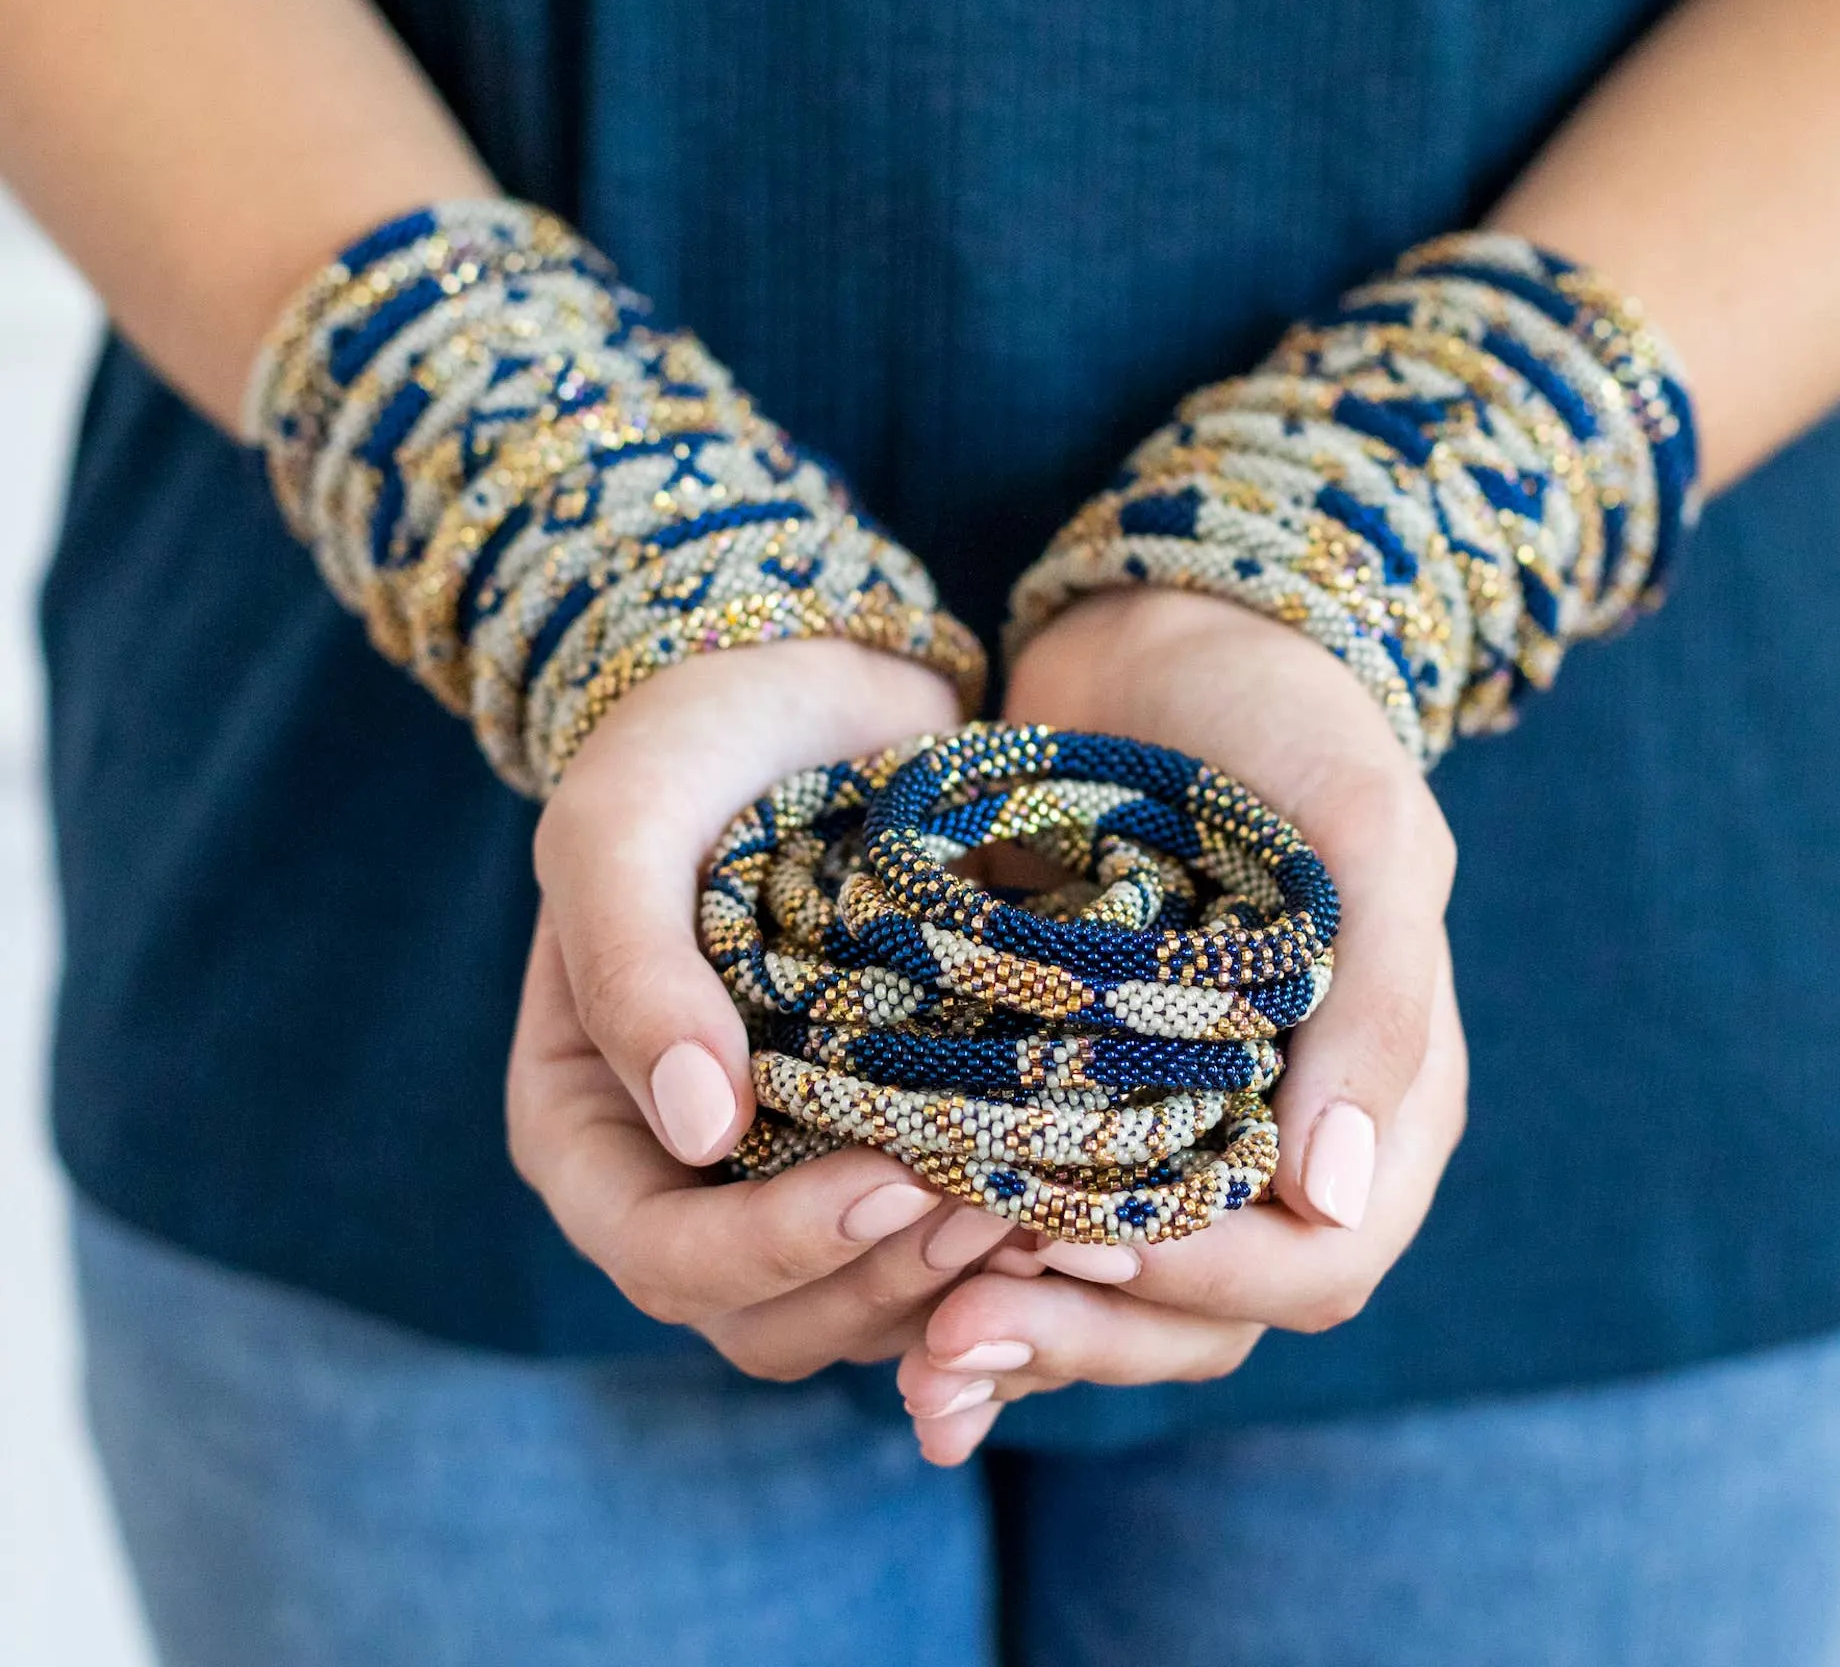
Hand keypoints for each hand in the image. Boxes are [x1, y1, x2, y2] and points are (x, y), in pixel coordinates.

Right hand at [507, 639, 1017, 1379]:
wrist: (804, 688)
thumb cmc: (688, 745)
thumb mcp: (623, 828)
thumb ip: (634, 970)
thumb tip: (702, 1132)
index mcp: (590, 1124)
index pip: (661, 1256)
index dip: (772, 1254)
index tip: (893, 1181)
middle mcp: (684, 1175)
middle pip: (770, 1317)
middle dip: (884, 1281)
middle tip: (1001, 1209)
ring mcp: (788, 1170)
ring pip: (864, 1306)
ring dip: (957, 1282)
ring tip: (1058, 1208)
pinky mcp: (884, 1141)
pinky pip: (933, 1250)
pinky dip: (1000, 1246)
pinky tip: (1081, 1200)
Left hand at [897, 588, 1466, 1460]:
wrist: (1164, 640)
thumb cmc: (1286, 721)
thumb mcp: (1362, 830)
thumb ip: (1375, 1001)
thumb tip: (1338, 1194)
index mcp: (1378, 1098)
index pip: (1318, 1260)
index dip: (1203, 1280)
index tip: (1070, 1249)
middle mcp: (1282, 1138)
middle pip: (1206, 1310)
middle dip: (1084, 1337)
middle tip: (945, 1341)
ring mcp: (1177, 1126)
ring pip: (1118, 1295)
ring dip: (1020, 1333)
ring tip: (911, 1353)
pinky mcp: (1078, 1099)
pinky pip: (1043, 1226)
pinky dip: (978, 1273)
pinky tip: (894, 1301)